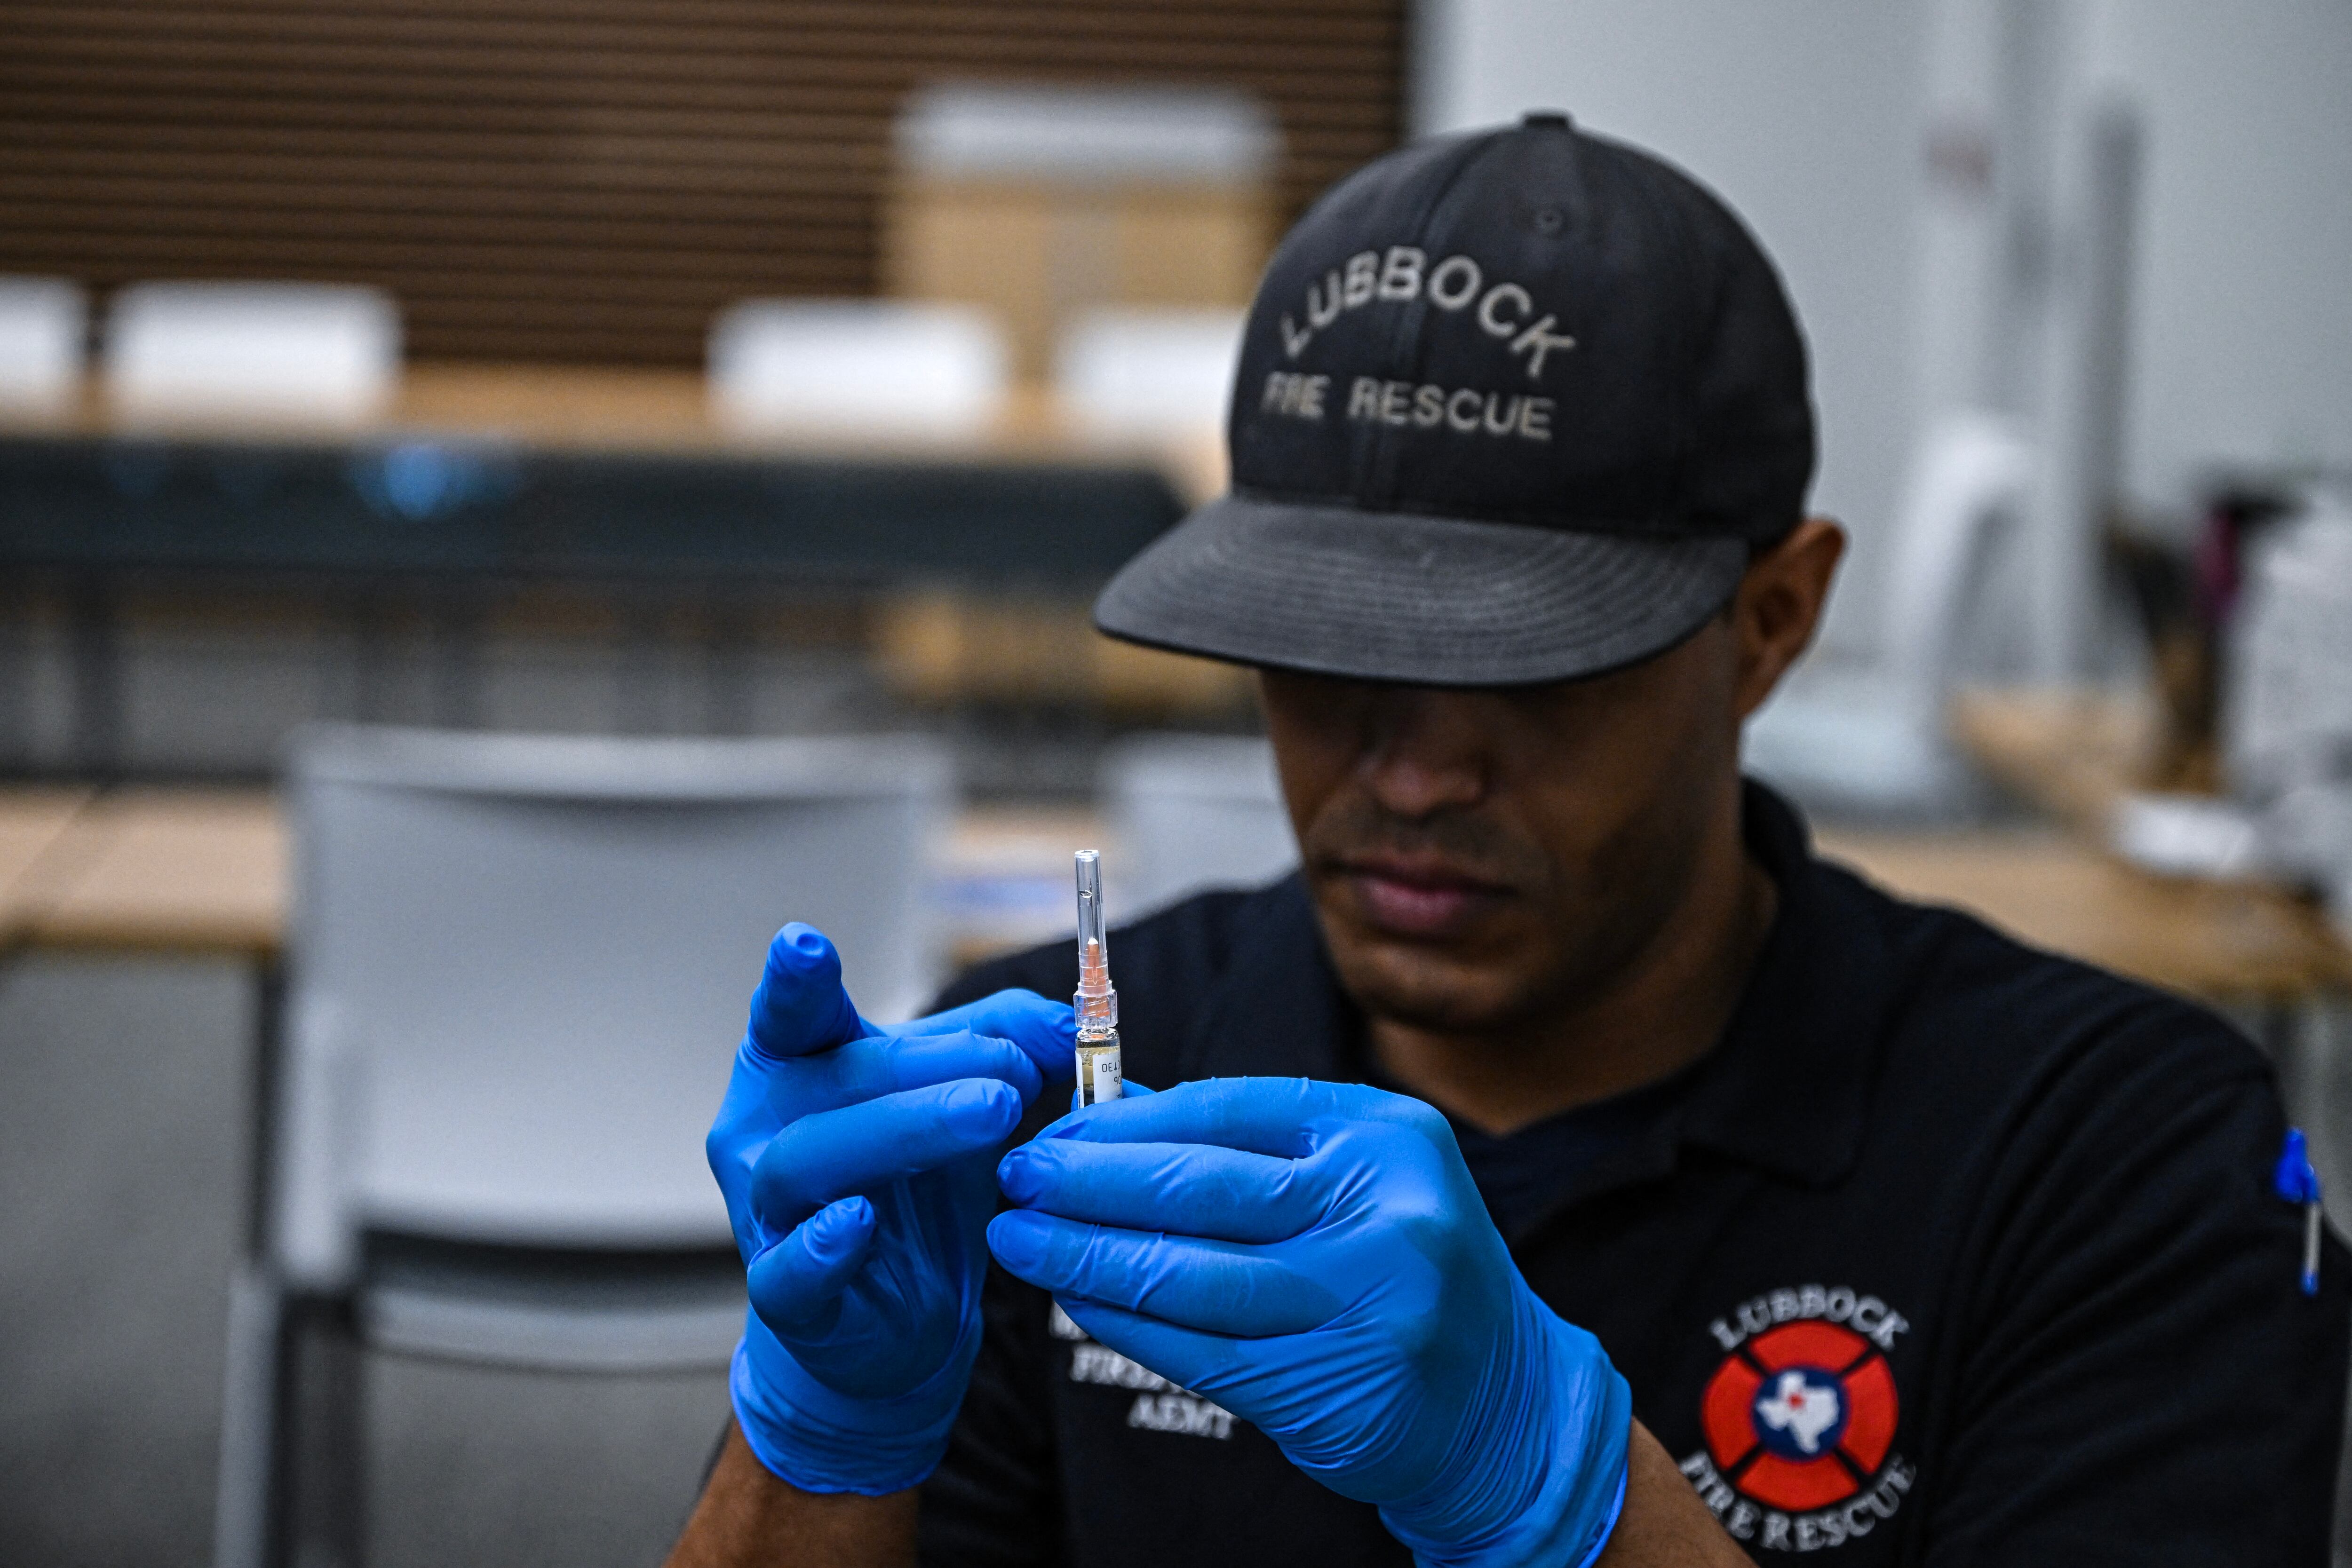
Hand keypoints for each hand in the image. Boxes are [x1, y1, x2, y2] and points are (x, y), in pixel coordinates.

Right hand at [709, 923, 1072, 1493]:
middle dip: (927, 1066)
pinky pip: (787, 1269)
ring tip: (990, 1114)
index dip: (794, 980)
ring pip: (809, 1160)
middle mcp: (768, 1128)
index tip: (803, 942)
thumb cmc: (919, 1186)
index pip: (793, 1013)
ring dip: (902, 1128)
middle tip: (1012, 1068)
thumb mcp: (964, 1095)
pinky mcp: (782, 1292)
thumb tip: (1067, 1021)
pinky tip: (856, 1223)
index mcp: (801, 1066)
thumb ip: (1010, 1042)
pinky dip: (821, 1246)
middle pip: (834, 1079)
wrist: (899, 1314)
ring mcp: (766, 1211)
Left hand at [987, 1077, 1629, 1567]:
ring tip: (1020, 1239)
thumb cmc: (1402, 1271)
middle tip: (1018, 1175)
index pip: (1230, 1110)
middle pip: (1202, 1188)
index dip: (1129, 1119)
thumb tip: (1114, 1108)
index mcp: (1387, 1137)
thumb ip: (1246, 1147)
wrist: (1503, 1403)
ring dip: (1086, 1256)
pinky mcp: (1335, 1387)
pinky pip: (1199, 1348)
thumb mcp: (1356, 1181)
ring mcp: (1366, 1303)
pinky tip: (1076, 1300)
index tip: (1056, 1127)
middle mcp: (1385, 1212)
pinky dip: (1126, 1322)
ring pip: (1189, 1274)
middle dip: (1091, 1180)